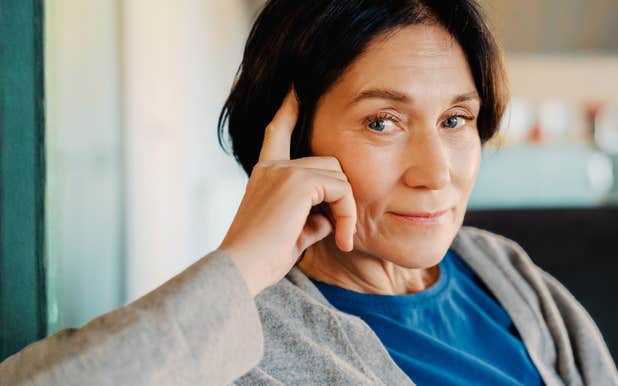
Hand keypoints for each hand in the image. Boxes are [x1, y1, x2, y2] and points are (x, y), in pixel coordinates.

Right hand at [217, 88, 356, 295]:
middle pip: (329, 164)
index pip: (276, 133)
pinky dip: (348, 214)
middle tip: (341, 234)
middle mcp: (272, 167)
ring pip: (338, 175)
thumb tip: (329, 219)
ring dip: (346, 208)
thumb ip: (310, 218)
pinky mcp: (298, 181)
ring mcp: (284, 171)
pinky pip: (341, 189)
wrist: (242, 269)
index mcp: (264, 175)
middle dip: (341, 197)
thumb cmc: (262, 259)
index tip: (295, 89)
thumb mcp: (290, 233)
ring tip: (341, 240)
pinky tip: (341, 239)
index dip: (287, 111)